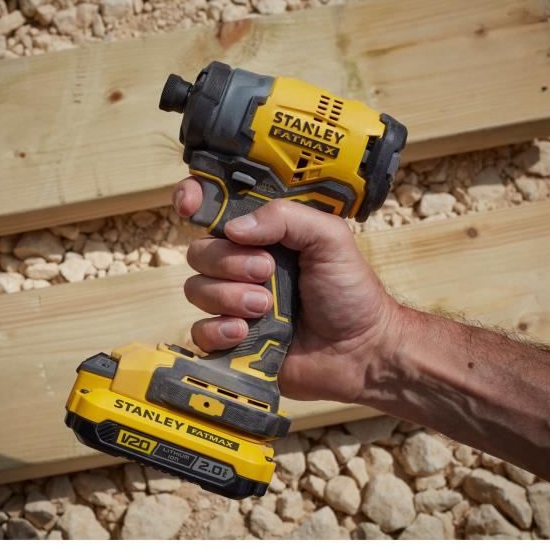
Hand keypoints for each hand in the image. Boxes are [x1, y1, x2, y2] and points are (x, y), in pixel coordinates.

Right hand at [173, 178, 401, 403]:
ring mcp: (232, 303)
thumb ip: (286, 218)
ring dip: (229, 297)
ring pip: (196, 290)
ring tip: (266, 308)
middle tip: (267, 272)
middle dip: (228, 262)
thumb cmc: (349, 291)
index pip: (214, 209)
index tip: (190, 206)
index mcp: (262, 235)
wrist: (360, 350)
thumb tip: (233, 228)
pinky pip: (199, 331)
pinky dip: (218, 330)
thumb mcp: (330, 239)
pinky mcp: (231, 340)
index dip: (193, 200)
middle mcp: (240, 265)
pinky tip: (244, 332)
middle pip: (199, 252)